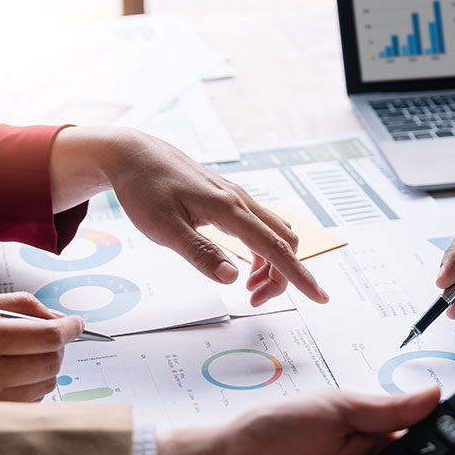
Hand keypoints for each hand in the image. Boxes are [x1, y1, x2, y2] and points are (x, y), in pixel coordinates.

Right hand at [0, 293, 83, 401]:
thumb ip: (14, 305)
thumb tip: (56, 317)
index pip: (46, 336)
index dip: (70, 329)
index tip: (77, 325)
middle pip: (50, 363)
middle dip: (58, 348)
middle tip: (49, 338)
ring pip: (41, 387)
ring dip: (45, 370)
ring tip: (25, 357)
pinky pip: (23, 405)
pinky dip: (29, 390)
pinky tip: (11, 378)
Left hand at [50, 127, 327, 306]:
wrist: (135, 155)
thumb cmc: (145, 189)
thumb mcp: (163, 228)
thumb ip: (200, 253)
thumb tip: (232, 278)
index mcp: (228, 209)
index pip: (275, 248)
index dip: (299, 275)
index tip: (319, 297)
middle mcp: (240, 201)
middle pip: (285, 241)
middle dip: (281, 276)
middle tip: (254, 300)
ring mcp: (238, 198)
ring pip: (276, 233)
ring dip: (273, 265)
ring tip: (249, 287)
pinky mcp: (230, 199)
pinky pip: (262, 227)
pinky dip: (263, 252)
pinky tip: (243, 264)